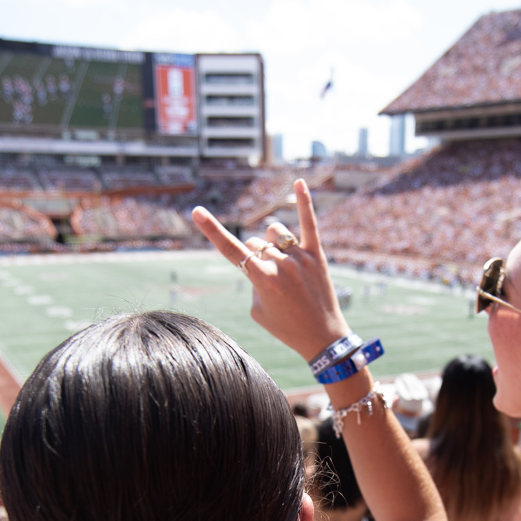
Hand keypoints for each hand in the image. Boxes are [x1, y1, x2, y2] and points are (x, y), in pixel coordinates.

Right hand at [192, 181, 351, 363]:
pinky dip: (304, 202)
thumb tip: (260, 259)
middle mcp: (280, 264)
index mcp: (262, 279)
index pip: (231, 250)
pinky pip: (309, 223)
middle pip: (254, 243)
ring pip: (274, 233)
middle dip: (253, 255)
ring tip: (282, 261)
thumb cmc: (286, 328)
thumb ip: (254, 280)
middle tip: (269, 280)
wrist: (323, 338)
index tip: (197, 212)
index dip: (212, 230)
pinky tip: (299, 182)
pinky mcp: (317, 255)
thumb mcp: (258, 311)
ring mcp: (300, 257)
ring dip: (271, 241)